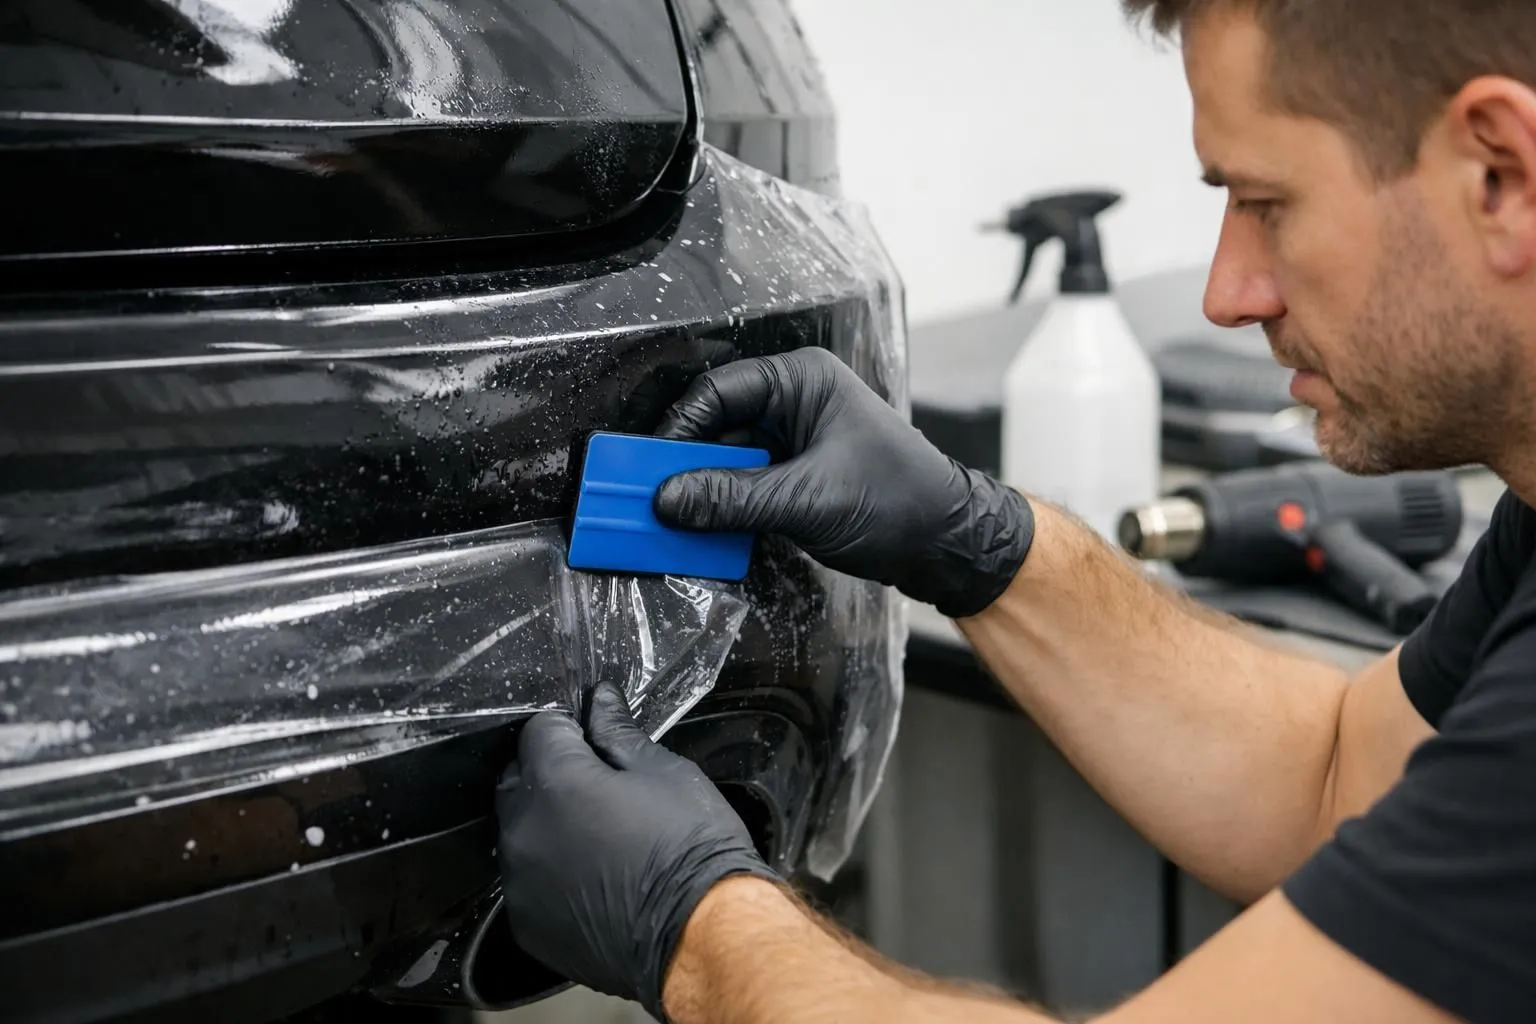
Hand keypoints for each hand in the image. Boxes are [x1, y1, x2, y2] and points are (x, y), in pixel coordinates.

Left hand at [495, 683, 775, 1019]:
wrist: (700, 937)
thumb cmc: (691, 847)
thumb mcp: (665, 774)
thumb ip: (619, 734)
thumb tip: (600, 701)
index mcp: (556, 782)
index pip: (539, 729)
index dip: (570, 729)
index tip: (597, 744)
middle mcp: (523, 830)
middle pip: (519, 779)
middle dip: (550, 774)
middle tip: (602, 789)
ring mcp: (519, 882)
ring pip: (519, 832)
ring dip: (547, 825)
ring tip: (599, 840)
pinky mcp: (525, 923)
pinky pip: (526, 881)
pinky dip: (549, 874)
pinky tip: (592, 879)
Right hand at [653, 346, 1033, 617]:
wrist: (949, 544)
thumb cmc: (899, 502)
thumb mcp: (806, 501)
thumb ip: (732, 499)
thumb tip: (668, 500)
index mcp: (804, 381)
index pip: (719, 392)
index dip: (680, 430)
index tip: (651, 469)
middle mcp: (798, 401)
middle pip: (719, 424)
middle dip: (689, 463)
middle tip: (654, 497)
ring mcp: (799, 438)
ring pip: (730, 457)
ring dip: (707, 488)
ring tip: (679, 518)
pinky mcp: (800, 473)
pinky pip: (748, 482)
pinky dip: (728, 505)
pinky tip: (710, 528)